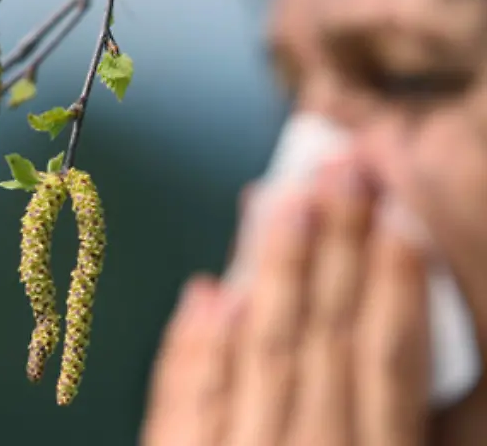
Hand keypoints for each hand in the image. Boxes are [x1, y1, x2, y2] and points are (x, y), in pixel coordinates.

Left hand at [140, 159, 430, 445]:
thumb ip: (374, 413)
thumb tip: (325, 315)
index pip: (388, 360)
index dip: (396, 285)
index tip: (398, 217)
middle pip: (323, 335)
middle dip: (338, 248)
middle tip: (342, 174)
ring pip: (263, 352)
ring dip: (277, 272)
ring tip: (286, 203)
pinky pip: (188, 405)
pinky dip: (200, 348)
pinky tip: (209, 293)